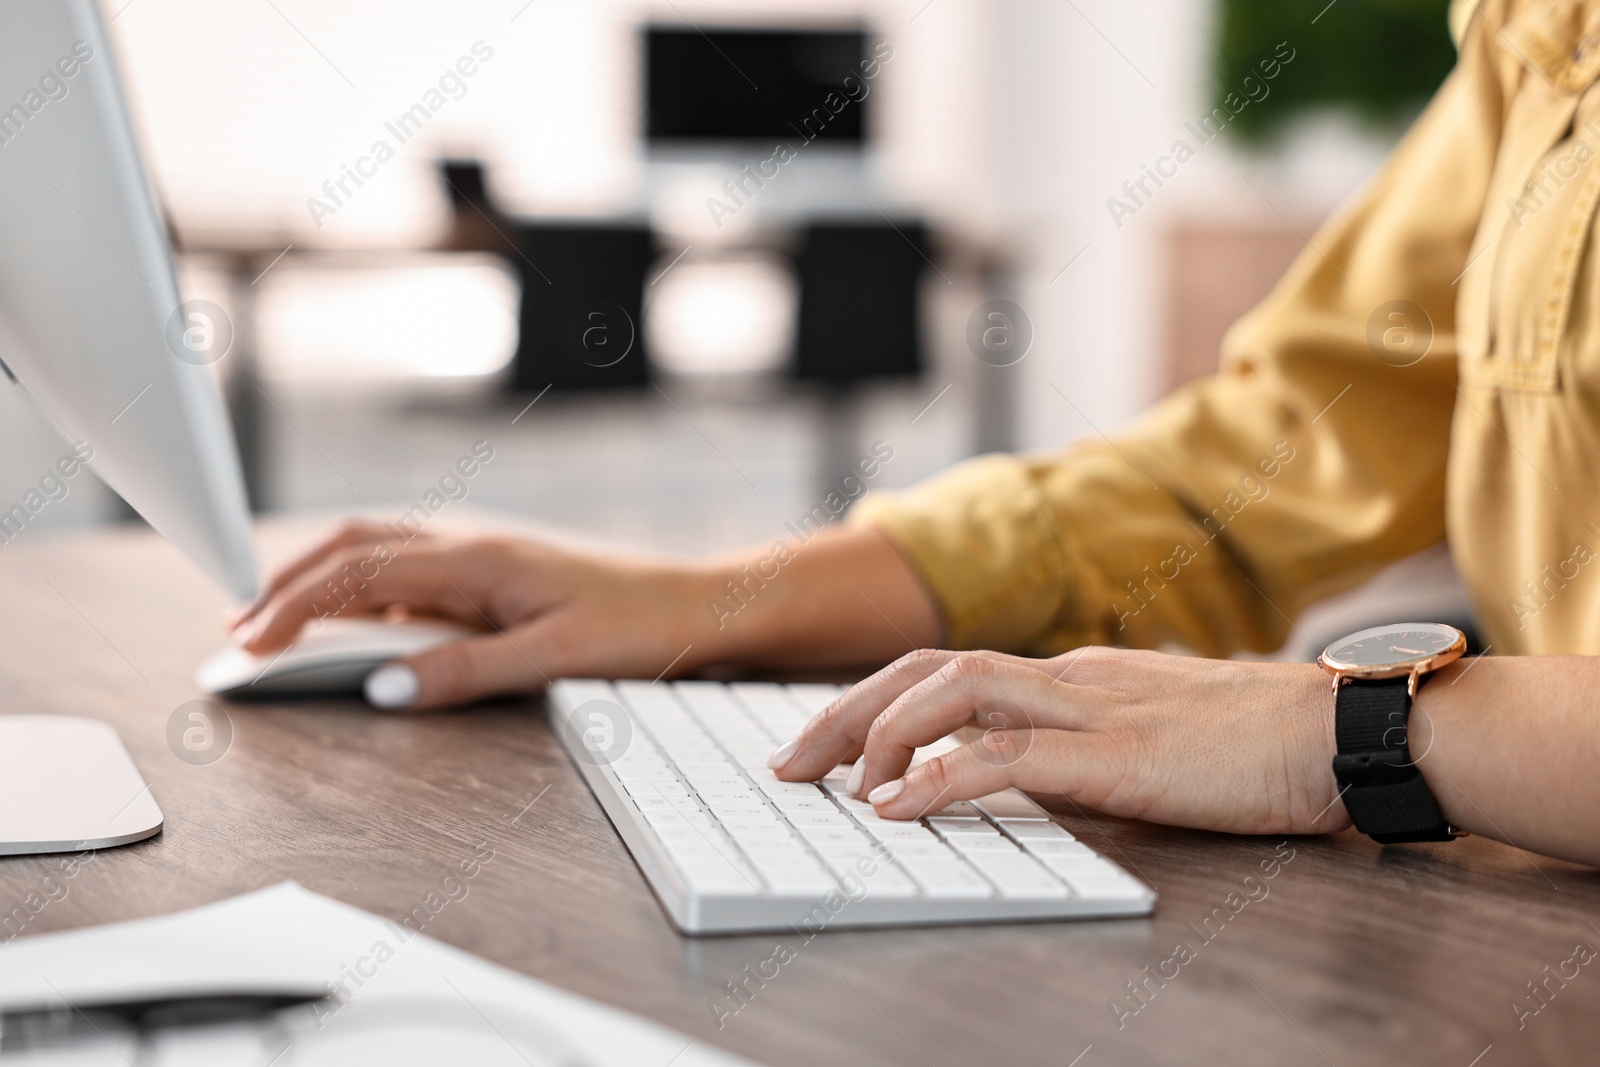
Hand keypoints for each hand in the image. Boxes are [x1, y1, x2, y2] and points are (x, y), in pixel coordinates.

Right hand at [228, 521, 722, 708]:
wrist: (705, 606)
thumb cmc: (644, 626)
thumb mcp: (555, 657)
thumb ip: (466, 670)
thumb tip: (382, 688)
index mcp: (478, 558)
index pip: (358, 570)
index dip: (292, 606)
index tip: (246, 645)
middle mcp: (473, 545)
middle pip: (354, 547)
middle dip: (287, 584)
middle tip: (236, 630)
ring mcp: (484, 556)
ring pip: (380, 555)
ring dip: (322, 583)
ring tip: (273, 622)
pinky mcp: (498, 575)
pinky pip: (413, 573)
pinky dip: (366, 593)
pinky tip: (355, 624)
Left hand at [770, 646, 1348, 835]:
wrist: (1335, 735)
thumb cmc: (1254, 745)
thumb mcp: (1146, 739)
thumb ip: (1080, 750)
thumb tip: (1014, 779)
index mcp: (1070, 674)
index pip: (947, 671)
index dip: (873, 701)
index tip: (823, 744)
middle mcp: (1066, 676)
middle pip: (926, 670)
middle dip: (845, 710)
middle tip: (788, 761)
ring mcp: (1089, 707)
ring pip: (953, 692)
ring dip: (878, 733)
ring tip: (834, 782)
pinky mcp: (1115, 754)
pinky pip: (1006, 756)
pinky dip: (939, 776)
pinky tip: (898, 805)